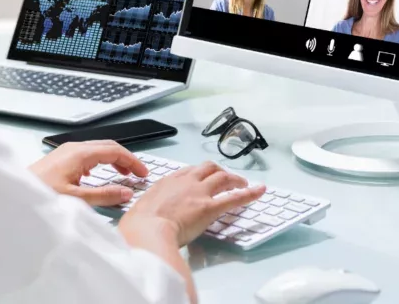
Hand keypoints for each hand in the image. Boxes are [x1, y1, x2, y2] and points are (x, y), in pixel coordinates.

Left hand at [28, 140, 148, 207]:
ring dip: (113, 160)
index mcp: (79, 153)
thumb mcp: (76, 199)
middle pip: (107, 147)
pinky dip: (100, 163)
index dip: (132, 161)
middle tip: (137, 174)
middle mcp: (73, 148)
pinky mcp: (60, 159)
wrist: (14, 194)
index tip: (142, 174)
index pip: (115, 150)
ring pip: (97, 150)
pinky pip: (86, 156)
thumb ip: (103, 196)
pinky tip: (98, 175)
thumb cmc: (38, 193)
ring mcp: (65, 152)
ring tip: (122, 175)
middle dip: (125, 159)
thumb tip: (125, 193)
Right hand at [120, 161, 265, 246]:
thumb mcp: (139, 212)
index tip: (202, 176)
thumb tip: (143, 220)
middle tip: (226, 177)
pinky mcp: (210, 207)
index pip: (187, 171)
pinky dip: (250, 193)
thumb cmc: (138, 226)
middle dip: (219, 171)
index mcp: (167, 182)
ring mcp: (199, 193)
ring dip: (235, 179)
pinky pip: (234, 198)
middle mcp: (185, 182)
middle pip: (208, 168)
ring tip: (244, 183)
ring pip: (223, 177)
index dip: (198, 173)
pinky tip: (260, 191)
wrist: (146, 231)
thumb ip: (147, 211)